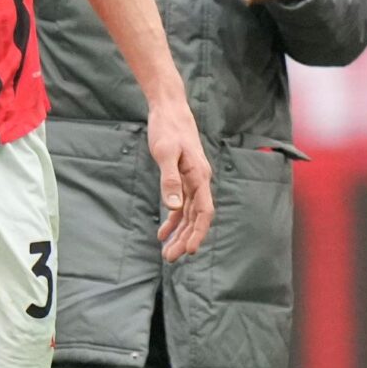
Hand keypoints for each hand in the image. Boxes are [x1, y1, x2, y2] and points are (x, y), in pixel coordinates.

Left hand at [146, 96, 214, 259]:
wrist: (170, 110)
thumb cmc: (167, 129)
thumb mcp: (165, 153)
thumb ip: (169, 181)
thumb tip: (173, 207)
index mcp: (199, 176)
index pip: (204, 211)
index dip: (198, 232)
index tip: (189, 250)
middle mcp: (199, 181)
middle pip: (197, 217)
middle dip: (185, 238)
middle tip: (170, 258)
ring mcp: (192, 180)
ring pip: (189, 213)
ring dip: (179, 232)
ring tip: (167, 252)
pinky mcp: (182, 177)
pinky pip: (181, 204)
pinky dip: (173, 219)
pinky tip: (162, 232)